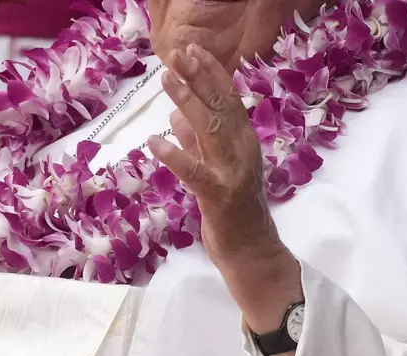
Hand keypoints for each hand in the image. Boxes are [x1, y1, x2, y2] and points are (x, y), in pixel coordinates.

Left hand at [149, 47, 303, 355]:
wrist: (251, 253)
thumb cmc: (233, 212)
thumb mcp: (215, 169)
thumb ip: (199, 143)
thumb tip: (176, 116)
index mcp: (243, 144)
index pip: (229, 101)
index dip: (211, 74)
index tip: (193, 50)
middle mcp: (242, 153)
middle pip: (222, 108)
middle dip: (200, 77)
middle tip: (179, 51)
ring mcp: (233, 174)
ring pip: (211, 132)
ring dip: (188, 103)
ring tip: (166, 80)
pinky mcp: (219, 198)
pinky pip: (195, 173)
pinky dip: (175, 156)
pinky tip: (155, 141)